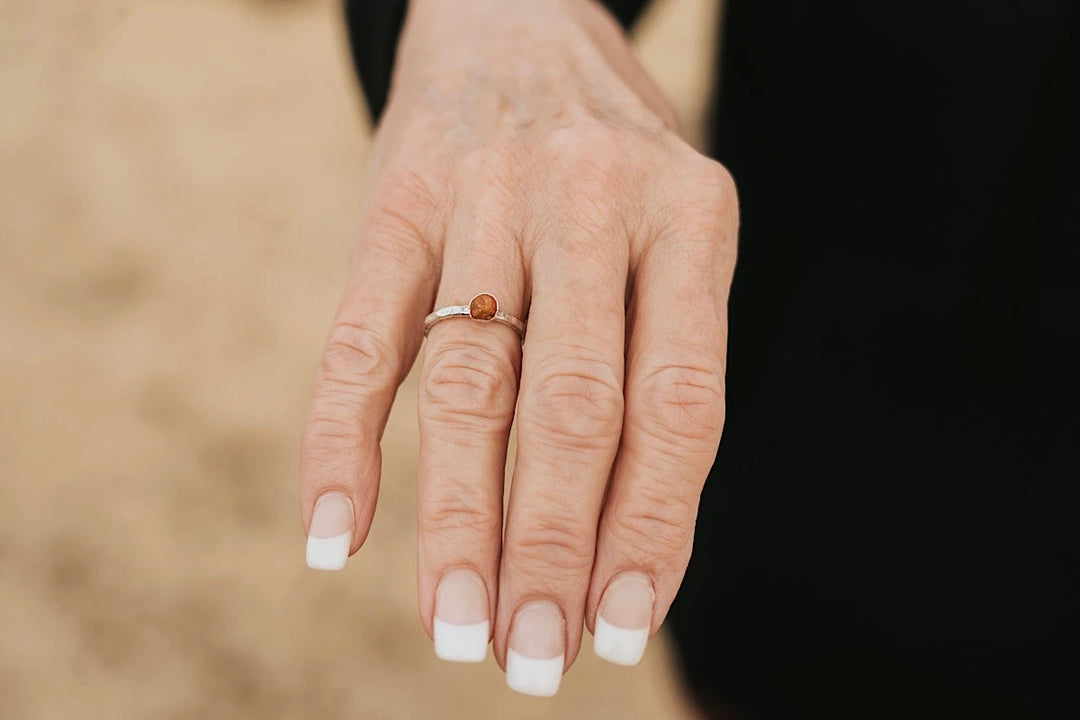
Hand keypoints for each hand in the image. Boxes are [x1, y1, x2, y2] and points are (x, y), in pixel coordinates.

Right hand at [299, 0, 736, 695]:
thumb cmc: (609, 159)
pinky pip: (358, 339)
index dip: (651, 528)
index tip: (617, 627)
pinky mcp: (393, 201)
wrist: (517, 19)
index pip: (678, 405)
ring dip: (460, 523)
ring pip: (471, 387)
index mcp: (690, 217)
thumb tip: (626, 539)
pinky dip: (340, 445)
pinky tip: (333, 538)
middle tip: (531, 661)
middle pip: (573, 409)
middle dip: (553, 549)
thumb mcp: (672, 227)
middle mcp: (593, 203)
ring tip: (457, 627)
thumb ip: (660, 355)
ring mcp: (485, 198)